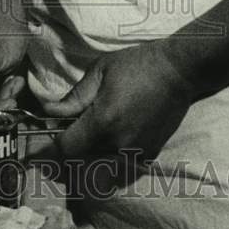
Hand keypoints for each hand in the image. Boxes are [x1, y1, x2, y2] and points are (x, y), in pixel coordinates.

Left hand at [42, 41, 196, 161]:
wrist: (178, 72)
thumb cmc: (136, 65)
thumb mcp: (99, 71)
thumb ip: (74, 97)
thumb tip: (49, 112)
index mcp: (103, 122)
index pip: (66, 149)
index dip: (54, 142)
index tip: (51, 133)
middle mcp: (118, 143)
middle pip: (81, 159)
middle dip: (72, 145)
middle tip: (73, 125)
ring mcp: (135, 152)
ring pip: (99, 163)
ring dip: (91, 151)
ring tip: (96, 126)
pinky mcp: (148, 155)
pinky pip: (119, 163)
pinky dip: (110, 153)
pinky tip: (115, 131)